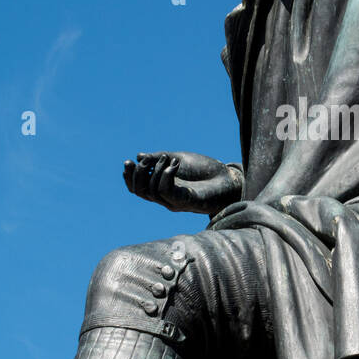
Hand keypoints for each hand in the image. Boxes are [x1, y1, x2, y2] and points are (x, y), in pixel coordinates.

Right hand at [122, 152, 243, 213]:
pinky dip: (166, 176)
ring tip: (169, 158)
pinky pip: (167, 192)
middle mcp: (166, 197)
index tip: (128, 161)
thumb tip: (139, 156)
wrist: (229, 179)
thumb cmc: (206, 170)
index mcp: (162, 187)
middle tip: (147, 160)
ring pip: (152, 191)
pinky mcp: (185, 202)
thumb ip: (159, 159)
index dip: (129, 178)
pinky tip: (175, 164)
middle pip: (141, 192)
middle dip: (137, 175)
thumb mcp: (179, 159)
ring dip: (156, 171)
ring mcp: (175, 201)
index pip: (139, 188)